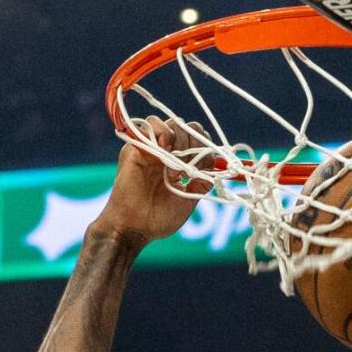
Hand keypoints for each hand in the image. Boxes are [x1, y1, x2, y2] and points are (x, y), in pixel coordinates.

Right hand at [92, 116, 213, 246]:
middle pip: (188, 127)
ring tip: (177, 167)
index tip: (204, 169)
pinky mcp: (135, 146)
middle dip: (196, 145)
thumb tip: (216, 169)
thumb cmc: (158, 219)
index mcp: (178, 163)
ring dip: (181, 141)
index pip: (198, 140)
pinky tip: (166, 153)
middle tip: (189, 170)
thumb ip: (201, 183)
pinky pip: (151, 125)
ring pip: (173, 123)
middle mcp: (165, 152)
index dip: (206, 150)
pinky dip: (163, 134)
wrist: (135, 227)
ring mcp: (151, 147)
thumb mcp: (188, 200)